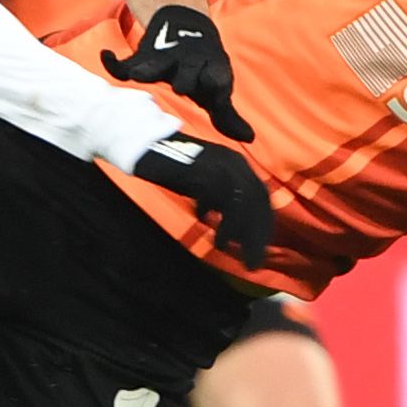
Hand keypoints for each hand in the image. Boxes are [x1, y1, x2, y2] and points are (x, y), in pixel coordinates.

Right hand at [100, 4, 253, 140]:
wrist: (186, 26)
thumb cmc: (203, 68)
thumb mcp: (217, 89)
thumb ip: (227, 116)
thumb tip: (249, 139)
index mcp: (210, 70)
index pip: (215, 78)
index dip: (216, 82)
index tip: (217, 88)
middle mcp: (188, 62)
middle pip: (185, 73)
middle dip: (184, 78)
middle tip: (182, 87)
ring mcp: (164, 58)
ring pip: (155, 65)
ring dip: (149, 69)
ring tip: (140, 74)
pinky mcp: (142, 58)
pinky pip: (124, 65)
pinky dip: (113, 62)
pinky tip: (106, 56)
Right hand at [130, 133, 272, 269]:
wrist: (145, 144)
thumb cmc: (169, 163)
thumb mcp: (199, 180)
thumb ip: (214, 196)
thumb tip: (219, 218)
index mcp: (236, 162)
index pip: (260, 195)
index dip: (262, 224)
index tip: (258, 247)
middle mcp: (234, 161)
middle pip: (258, 202)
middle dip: (258, 234)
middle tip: (253, 262)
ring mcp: (221, 165)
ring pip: (246, 204)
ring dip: (244, 235)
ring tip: (237, 256)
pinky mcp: (206, 172)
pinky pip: (225, 203)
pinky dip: (226, 226)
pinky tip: (218, 241)